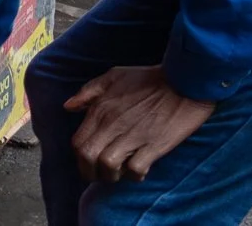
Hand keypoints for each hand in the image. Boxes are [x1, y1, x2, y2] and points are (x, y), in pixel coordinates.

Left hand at [67, 66, 213, 181]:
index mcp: (100, 109)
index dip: (78, 157)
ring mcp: (133, 136)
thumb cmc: (148, 79)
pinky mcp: (154, 145)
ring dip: (112, 175)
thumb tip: (68, 106)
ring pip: (108, 165)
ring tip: (119, 173)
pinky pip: (136, 169)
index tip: (87, 163)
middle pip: (87, 157)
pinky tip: (139, 170)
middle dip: (90, 172)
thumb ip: (88, 92)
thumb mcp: (112, 76)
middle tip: (100, 175)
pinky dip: (135, 175)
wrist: (183, 81)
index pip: (77, 142)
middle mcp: (112, 124)